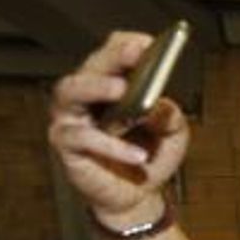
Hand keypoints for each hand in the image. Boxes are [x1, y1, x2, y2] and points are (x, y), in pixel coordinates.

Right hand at [47, 32, 189, 227]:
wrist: (137, 197)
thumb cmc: (150, 155)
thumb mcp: (173, 134)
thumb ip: (170, 116)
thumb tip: (160, 105)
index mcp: (112, 85)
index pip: (112, 54)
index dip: (126, 45)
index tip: (147, 42)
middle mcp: (87, 95)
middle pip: (91, 66)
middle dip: (112, 57)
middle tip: (134, 54)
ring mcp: (72, 117)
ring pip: (71, 91)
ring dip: (96, 86)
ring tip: (121, 88)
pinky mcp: (66, 145)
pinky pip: (82, 138)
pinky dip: (111, 145)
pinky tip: (138, 154)